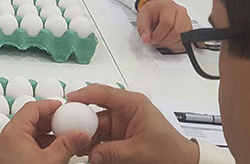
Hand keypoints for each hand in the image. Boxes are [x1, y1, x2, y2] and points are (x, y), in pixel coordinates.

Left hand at [0, 99, 90, 163]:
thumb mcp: (53, 162)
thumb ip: (68, 144)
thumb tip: (80, 135)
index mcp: (12, 133)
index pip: (32, 108)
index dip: (50, 105)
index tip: (63, 107)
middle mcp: (4, 139)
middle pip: (29, 120)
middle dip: (50, 122)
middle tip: (67, 123)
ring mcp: (4, 150)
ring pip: (27, 134)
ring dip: (46, 134)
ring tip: (65, 139)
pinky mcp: (7, 160)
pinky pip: (24, 145)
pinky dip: (39, 145)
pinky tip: (54, 151)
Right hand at [68, 84, 198, 163]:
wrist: (183, 163)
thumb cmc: (171, 151)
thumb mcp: (140, 151)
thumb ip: (113, 152)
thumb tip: (91, 154)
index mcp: (133, 103)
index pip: (104, 93)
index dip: (85, 94)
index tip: (69, 99)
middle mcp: (125, 109)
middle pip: (96, 108)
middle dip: (81, 116)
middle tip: (67, 123)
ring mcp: (121, 122)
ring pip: (96, 123)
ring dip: (86, 132)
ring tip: (75, 142)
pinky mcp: (119, 134)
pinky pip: (101, 135)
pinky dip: (93, 142)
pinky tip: (85, 149)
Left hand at [136, 0, 191, 51]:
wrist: (157, 9)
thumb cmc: (152, 11)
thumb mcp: (142, 16)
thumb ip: (143, 27)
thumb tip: (146, 38)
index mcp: (169, 6)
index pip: (167, 23)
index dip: (159, 34)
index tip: (152, 38)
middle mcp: (180, 12)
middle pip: (177, 31)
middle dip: (164, 40)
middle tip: (156, 40)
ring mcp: (186, 20)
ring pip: (182, 37)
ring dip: (170, 43)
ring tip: (161, 40)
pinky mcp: (189, 28)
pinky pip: (185, 41)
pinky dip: (175, 45)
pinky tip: (168, 41)